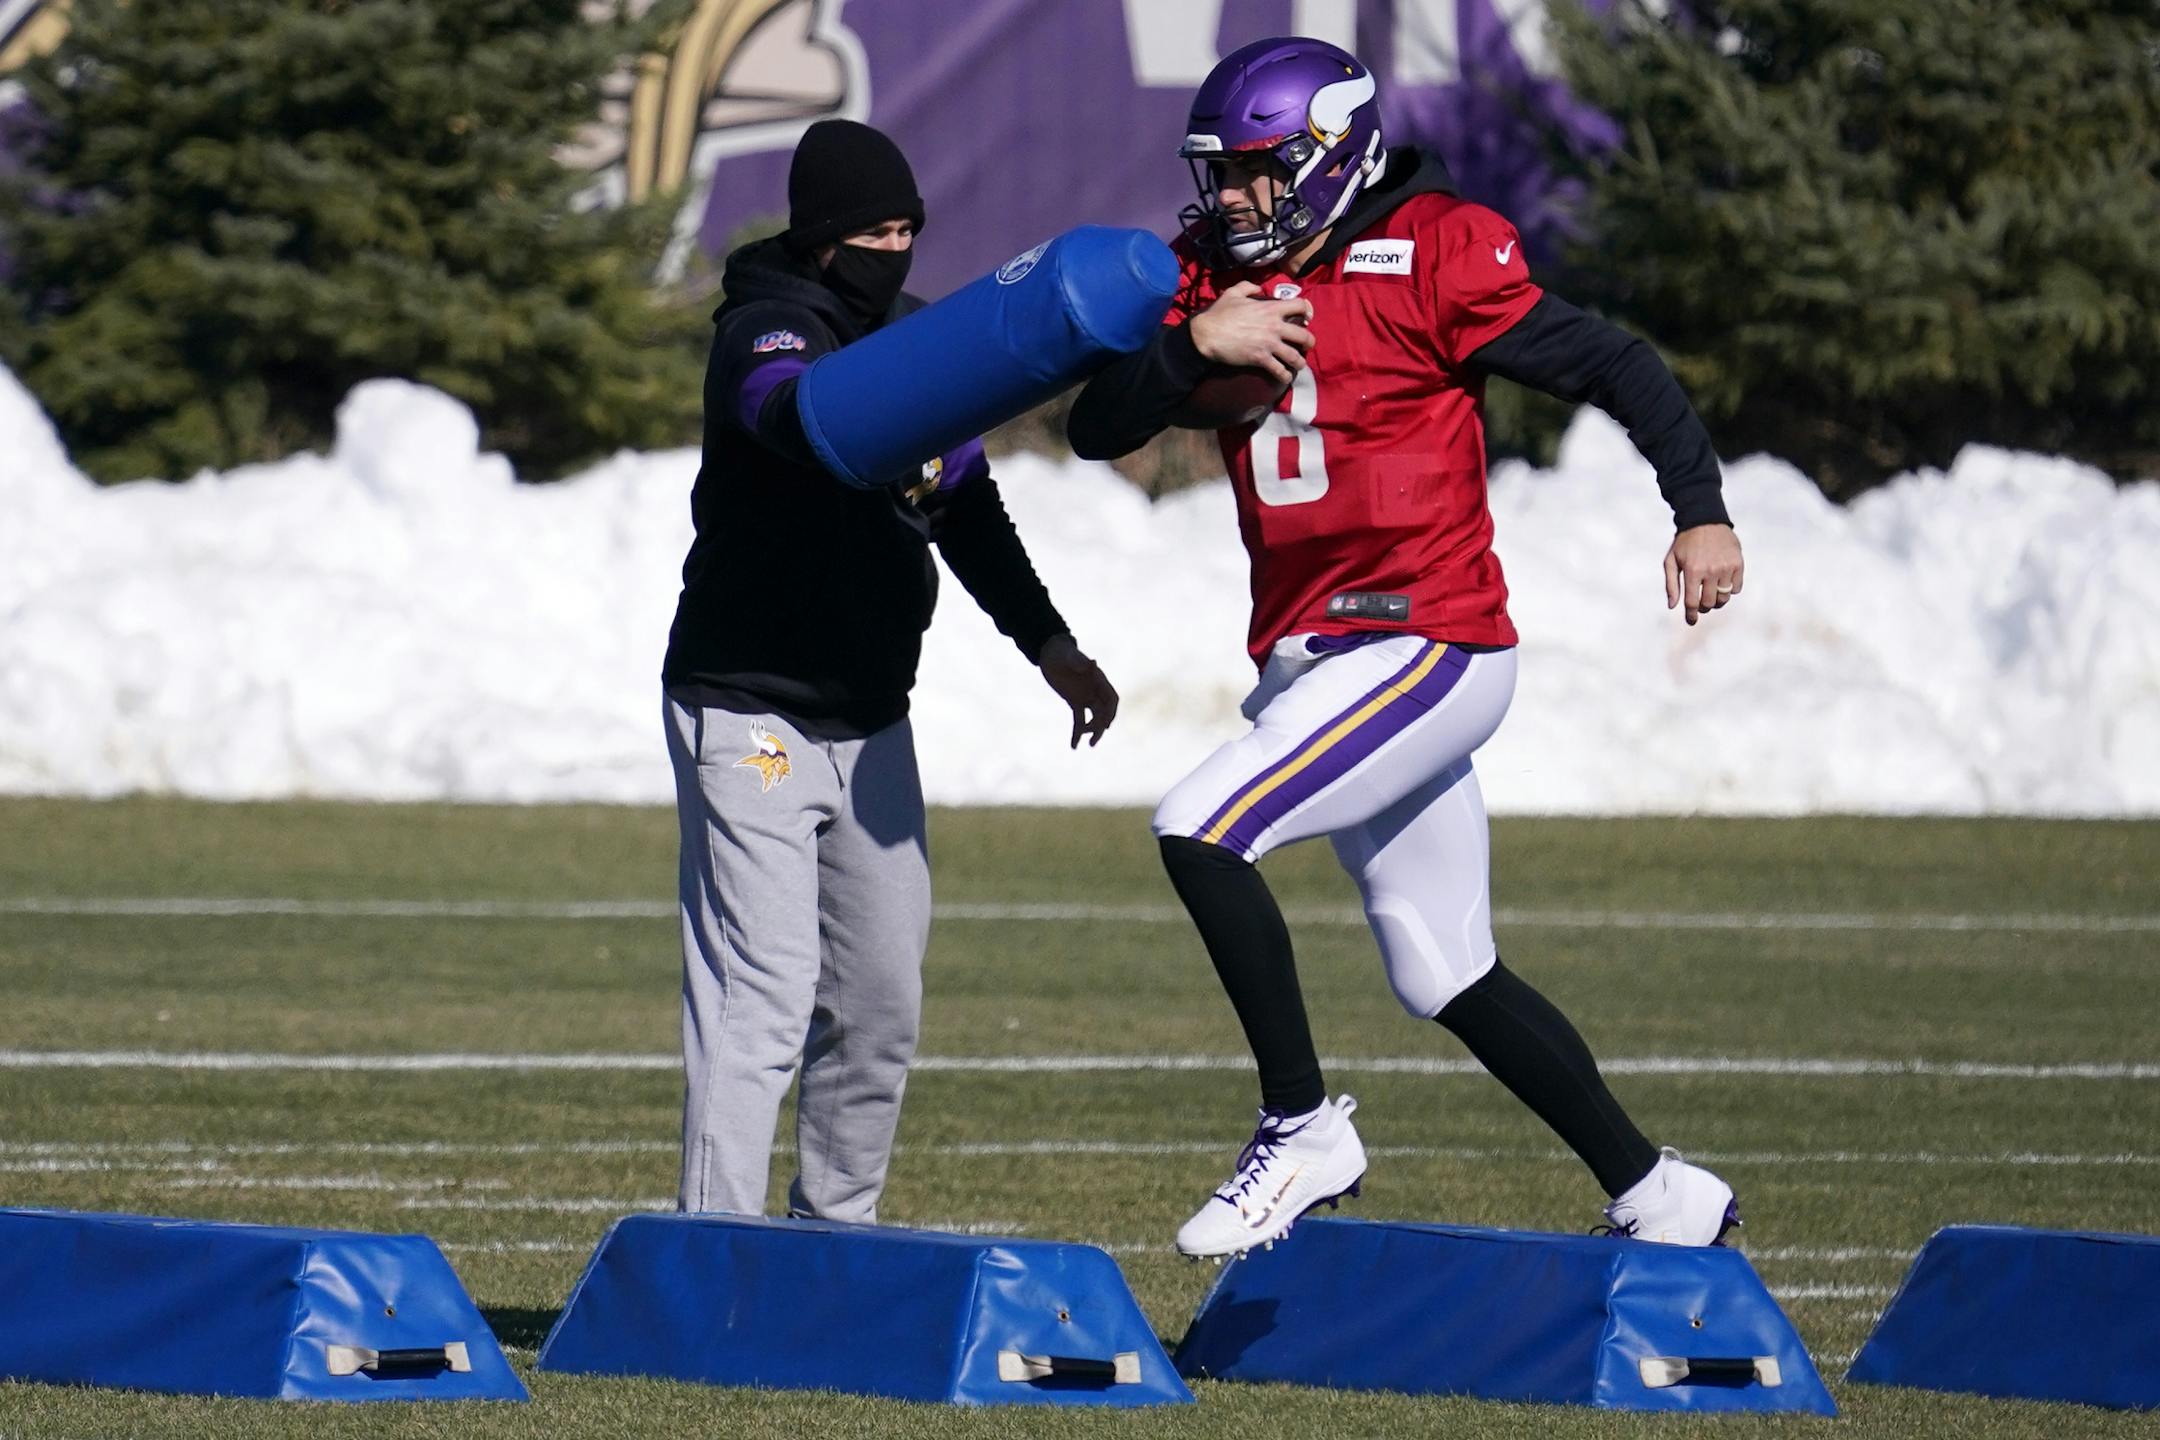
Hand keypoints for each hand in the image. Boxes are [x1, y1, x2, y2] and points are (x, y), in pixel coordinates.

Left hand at [1036, 635, 1118, 747]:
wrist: (1050, 654)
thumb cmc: (1061, 652)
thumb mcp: (1068, 656)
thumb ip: (1079, 661)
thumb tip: (1093, 662)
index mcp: (1098, 680)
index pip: (1111, 699)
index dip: (1111, 712)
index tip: (1106, 725)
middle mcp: (1095, 690)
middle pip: (1104, 712)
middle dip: (1101, 726)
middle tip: (1092, 741)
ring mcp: (1086, 697)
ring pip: (1094, 718)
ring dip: (1093, 732)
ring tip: (1087, 745)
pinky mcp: (1075, 702)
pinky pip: (1079, 720)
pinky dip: (1077, 732)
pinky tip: (1073, 746)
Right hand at [1188, 281, 1314, 383]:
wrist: (1207, 334)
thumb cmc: (1219, 313)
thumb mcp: (1233, 293)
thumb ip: (1248, 287)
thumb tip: (1259, 289)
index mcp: (1271, 308)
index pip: (1300, 305)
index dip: (1306, 310)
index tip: (1306, 317)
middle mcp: (1275, 326)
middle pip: (1304, 335)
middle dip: (1309, 341)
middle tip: (1307, 345)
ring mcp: (1269, 344)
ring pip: (1294, 356)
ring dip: (1299, 362)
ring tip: (1299, 365)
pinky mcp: (1260, 359)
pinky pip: (1279, 370)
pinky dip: (1284, 375)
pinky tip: (1285, 377)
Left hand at [1664, 524, 1743, 625]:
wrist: (1705, 520)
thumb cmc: (1684, 543)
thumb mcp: (1671, 561)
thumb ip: (1671, 584)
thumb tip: (1672, 606)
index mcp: (1693, 570)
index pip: (1692, 602)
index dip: (1691, 615)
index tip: (1691, 621)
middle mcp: (1711, 570)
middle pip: (1709, 603)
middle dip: (1704, 607)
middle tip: (1701, 604)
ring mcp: (1726, 567)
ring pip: (1724, 597)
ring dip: (1717, 600)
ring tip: (1711, 594)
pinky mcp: (1738, 563)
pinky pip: (1736, 588)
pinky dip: (1730, 590)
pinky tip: (1722, 584)